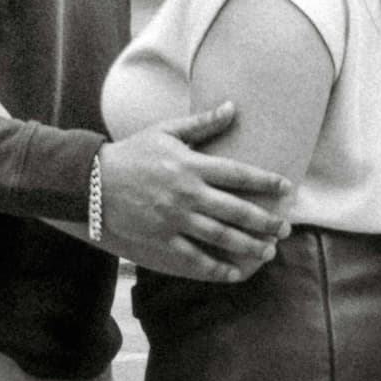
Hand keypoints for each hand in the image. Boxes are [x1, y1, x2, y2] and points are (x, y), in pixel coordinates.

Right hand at [96, 107, 285, 281]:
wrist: (94, 180)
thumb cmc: (133, 152)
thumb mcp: (166, 131)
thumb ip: (202, 123)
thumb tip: (233, 107)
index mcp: (191, 165)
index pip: (238, 174)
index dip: (266, 181)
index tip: (287, 189)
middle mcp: (188, 193)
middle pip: (237, 211)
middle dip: (266, 222)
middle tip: (285, 229)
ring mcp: (175, 218)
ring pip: (221, 237)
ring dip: (249, 246)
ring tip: (268, 251)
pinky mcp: (162, 237)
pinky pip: (194, 257)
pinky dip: (215, 267)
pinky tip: (233, 272)